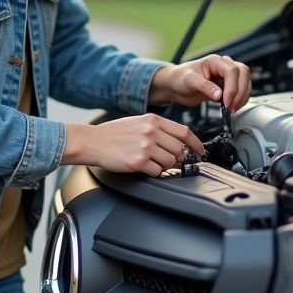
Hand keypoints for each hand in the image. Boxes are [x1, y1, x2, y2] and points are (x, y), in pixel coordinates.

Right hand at [62, 114, 205, 176]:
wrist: (92, 142)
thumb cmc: (113, 134)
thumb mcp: (138, 122)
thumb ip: (158, 128)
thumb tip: (178, 142)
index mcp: (153, 120)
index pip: (184, 132)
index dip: (196, 143)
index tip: (200, 151)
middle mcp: (151, 132)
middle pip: (179, 149)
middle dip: (178, 158)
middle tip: (170, 160)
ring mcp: (145, 147)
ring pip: (170, 162)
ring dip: (165, 166)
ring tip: (153, 162)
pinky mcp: (138, 162)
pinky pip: (157, 172)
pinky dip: (154, 172)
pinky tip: (145, 167)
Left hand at [147, 55, 250, 111]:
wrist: (175, 86)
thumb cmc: (179, 78)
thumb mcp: (189, 81)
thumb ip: (205, 86)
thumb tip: (220, 95)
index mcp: (214, 61)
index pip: (232, 70)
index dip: (232, 87)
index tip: (227, 101)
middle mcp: (223, 66)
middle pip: (243, 74)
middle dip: (240, 92)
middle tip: (231, 107)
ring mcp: (226, 76)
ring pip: (245, 82)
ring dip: (242, 97)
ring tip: (231, 110)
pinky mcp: (227, 86)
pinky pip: (241, 91)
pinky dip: (240, 100)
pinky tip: (231, 108)